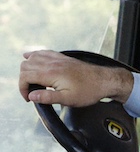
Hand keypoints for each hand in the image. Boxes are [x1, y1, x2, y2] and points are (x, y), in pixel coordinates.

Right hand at [18, 50, 133, 106]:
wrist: (104, 81)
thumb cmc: (88, 91)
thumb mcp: (67, 99)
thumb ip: (47, 97)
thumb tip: (31, 95)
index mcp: (51, 73)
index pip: (25, 76)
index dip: (22, 88)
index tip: (29, 98)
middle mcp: (52, 63)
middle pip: (25, 66)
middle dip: (23, 79)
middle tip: (31, 91)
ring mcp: (57, 59)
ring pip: (32, 57)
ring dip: (27, 68)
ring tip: (31, 81)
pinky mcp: (62, 58)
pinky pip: (43, 52)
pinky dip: (34, 56)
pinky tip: (32, 59)